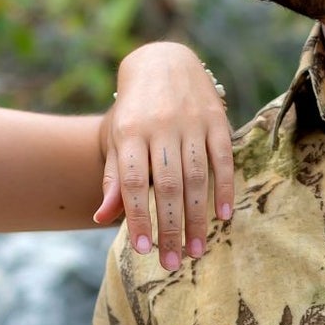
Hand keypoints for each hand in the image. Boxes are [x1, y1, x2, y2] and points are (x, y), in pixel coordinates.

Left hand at [96, 41, 233, 273]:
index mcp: (130, 133)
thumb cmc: (135, 112)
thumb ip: (114, 179)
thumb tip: (101, 218)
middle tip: (172, 263)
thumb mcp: (118, 140)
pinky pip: (222, 158)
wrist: (163, 61)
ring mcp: (191, 122)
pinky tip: (222, 217)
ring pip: (195, 177)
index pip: (134, 183)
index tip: (143, 250)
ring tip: (196, 250)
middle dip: (170, 228)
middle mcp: (161, 127)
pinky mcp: (216, 119)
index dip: (139, 217)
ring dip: (197, 217)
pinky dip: (224, 188)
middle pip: (167, 186)